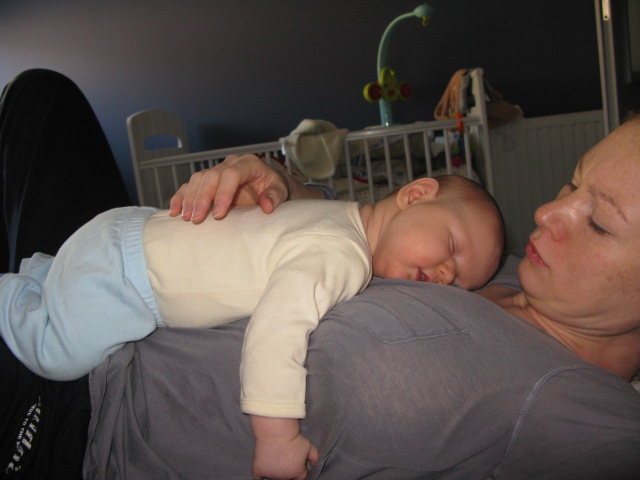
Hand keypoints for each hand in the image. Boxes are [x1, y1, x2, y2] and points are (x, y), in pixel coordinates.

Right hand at [169, 154, 289, 222]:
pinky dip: (181, 197)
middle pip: (210, 176)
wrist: (269, 186)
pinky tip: (175, 211)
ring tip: (187, 218)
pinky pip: (190, 185)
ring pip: (198, 179)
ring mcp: (217, 170)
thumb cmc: (274, 188)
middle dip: (202, 198)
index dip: (223, 193)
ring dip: (190, 199)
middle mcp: (230, 164)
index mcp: (248, 164)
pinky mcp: (208, 180)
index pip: (231, 174)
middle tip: (197, 219)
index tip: (219, 215)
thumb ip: (275, 197)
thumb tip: (266, 206)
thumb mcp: (281, 192)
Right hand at [250, 416, 318, 479]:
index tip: (296, 460)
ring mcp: (271, 475)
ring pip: (274, 475)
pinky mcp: (259, 470)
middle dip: (288, 468)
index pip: (301, 477)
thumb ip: (315, 456)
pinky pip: (258, 477)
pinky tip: (263, 467)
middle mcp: (284, 477)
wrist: (276, 431)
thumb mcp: (309, 446)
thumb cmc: (293, 438)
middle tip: (286, 455)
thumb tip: (314, 464)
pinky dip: (260, 473)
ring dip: (275, 469)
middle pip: (287, 477)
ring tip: (277, 454)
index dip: (300, 468)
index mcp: (297, 473)